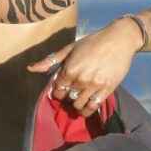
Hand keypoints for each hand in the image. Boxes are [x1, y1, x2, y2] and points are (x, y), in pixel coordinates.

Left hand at [27, 17, 143, 112]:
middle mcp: (80, 79)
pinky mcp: (107, 90)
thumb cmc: (93, 42)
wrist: (119, 40)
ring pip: (78, 105)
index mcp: (70, 69)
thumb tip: (30, 68)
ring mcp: (94, 86)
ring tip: (78, 99)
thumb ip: (50, 60)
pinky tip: (85, 108)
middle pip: (67, 98)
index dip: (57, 91)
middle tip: (71, 93)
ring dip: (76, 104)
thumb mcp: (70, 48)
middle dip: (67, 97)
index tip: (61, 88)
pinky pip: (93, 107)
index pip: (57, 90)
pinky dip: (87, 111)